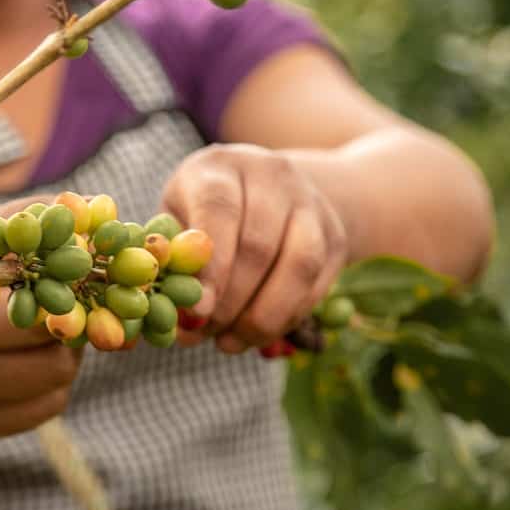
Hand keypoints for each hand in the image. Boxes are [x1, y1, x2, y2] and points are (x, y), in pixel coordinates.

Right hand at [0, 193, 82, 441]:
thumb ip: (23, 219)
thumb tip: (83, 209)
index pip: (35, 312)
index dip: (66, 296)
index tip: (79, 281)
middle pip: (55, 356)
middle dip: (70, 327)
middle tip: (67, 306)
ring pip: (56, 382)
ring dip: (64, 354)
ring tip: (46, 330)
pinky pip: (46, 407)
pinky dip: (51, 382)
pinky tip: (29, 359)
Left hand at [161, 144, 347, 353]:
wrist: (269, 190)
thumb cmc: (203, 213)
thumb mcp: (178, 220)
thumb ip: (174, 262)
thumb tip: (180, 321)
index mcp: (220, 167)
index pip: (218, 210)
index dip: (209, 266)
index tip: (196, 311)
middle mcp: (270, 175)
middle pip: (258, 245)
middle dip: (230, 302)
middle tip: (206, 333)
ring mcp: (309, 202)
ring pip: (298, 265)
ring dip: (263, 316)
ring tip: (229, 343)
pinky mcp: (334, 233)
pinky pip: (316, 284)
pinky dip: (285, 318)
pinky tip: (255, 334)